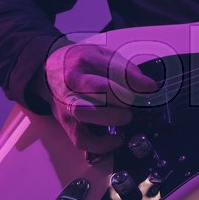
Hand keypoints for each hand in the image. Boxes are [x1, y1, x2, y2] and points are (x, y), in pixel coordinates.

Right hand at [37, 43, 157, 158]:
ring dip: (111, 118)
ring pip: (86, 113)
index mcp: (84, 60)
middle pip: (98, 90)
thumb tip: (148, 86)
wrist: (47, 73)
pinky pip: (80, 139)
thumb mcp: (102, 55)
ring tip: (126, 117)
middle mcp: (72, 82)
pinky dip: (100, 144)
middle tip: (133, 102)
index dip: (135, 81)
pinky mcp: (66, 122)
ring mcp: (67, 104)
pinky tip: (116, 139)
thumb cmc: (80, 64)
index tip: (150, 88)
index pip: (112, 69)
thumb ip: (124, 68)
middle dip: (122, 98)